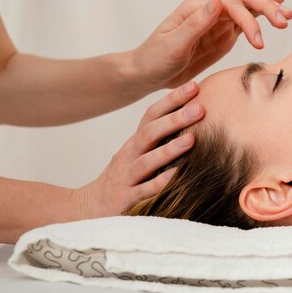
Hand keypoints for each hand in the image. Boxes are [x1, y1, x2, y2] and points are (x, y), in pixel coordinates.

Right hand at [72, 81, 203, 218]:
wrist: (91, 207)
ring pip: (146, 161)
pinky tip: (178, 176)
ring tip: (191, 139)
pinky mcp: (127, 200)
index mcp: (136, 142)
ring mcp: (127, 178)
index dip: (172, 100)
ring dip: (169, 150)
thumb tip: (196, 114)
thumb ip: (162, 137)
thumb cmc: (127, 175)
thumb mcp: (140, 152)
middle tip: (200, 109)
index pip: (152, 115)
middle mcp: (130, 156)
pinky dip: (160, 183)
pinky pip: (144, 191)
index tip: (195, 86)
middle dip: (175, 119)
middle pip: (150, 133)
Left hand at [130, 0, 291, 91]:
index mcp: (197, 8)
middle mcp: (210, 10)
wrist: (149, 73)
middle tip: (284, 21)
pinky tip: (279, 9)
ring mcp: (218, 21)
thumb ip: (196, 23)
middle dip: (265, 8)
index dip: (248, 20)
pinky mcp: (224, 34)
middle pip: (243, 0)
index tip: (258, 42)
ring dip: (268, 10)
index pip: (230, 5)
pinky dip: (262, 16)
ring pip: (248, 8)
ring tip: (288, 16)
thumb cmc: (156, 59)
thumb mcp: (173, 44)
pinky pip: (246, 21)